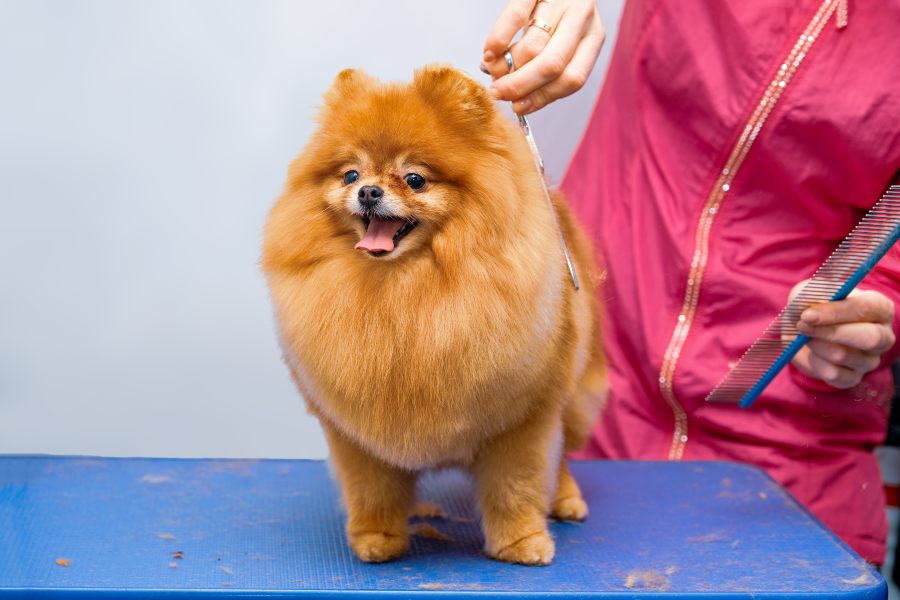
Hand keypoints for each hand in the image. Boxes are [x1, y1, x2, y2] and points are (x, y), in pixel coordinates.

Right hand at [482, 0, 604, 113]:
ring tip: (492, 70)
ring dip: (507, 65)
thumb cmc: (559, 14)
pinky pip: (516, 16)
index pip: (572, 79)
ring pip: (533, 46)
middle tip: (499, 93)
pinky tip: (489, 52)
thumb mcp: (565, 41)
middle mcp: (582, 19)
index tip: (518, 106)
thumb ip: (546, 69)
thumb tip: (516, 100)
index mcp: (593, 38)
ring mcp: (561, 1)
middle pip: (552, 65)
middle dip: (521, 85)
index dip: (542, 97)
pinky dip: (499, 39)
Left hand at [789, 279, 895, 388]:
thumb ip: (812, 295)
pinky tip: (810, 352)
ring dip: (816, 345)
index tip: (808, 314)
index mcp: (879, 307)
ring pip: (844, 356)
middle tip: (801, 325)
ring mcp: (870, 359)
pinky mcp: (854, 378)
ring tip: (803, 335)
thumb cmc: (813, 306)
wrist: (803, 331)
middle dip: (830, 332)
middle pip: (868, 338)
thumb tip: (808, 306)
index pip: (867, 308)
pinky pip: (834, 374)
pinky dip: (814, 362)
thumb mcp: (811, 292)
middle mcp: (882, 335)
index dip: (836, 312)